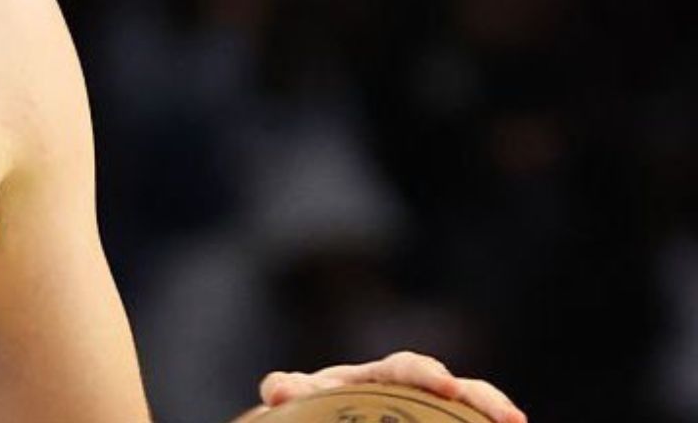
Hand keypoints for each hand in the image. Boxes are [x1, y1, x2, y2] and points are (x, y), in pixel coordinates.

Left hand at [257, 351, 526, 422]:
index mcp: (378, 374)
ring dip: (494, 413)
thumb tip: (277, 388)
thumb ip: (288, 389)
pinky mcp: (439, 417)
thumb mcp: (297, 396)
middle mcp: (412, 388)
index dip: (429, 374)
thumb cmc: (309, 402)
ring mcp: (429, 407)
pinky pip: (466, 420)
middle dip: (482, 398)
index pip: (409, 367)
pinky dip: (486, 421)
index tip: (449, 387)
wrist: (323, 408)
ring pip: (472, 407)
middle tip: (508, 419)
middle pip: (458, 387)